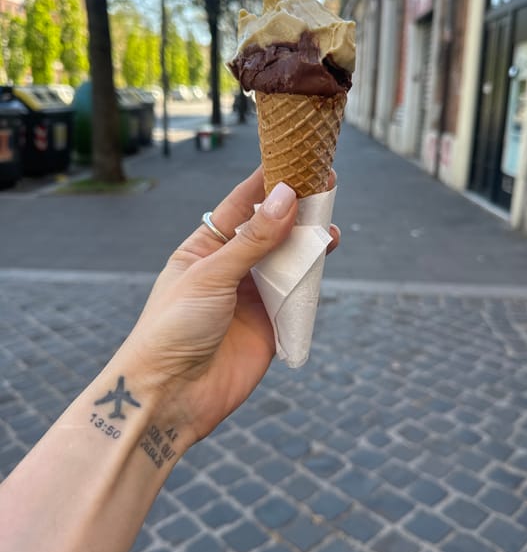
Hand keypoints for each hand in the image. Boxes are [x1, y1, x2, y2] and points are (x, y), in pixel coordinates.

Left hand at [120, 167, 339, 444]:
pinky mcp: (271, 323)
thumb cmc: (173, 328)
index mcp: (205, 248)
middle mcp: (231, 268)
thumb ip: (252, 240)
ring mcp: (252, 296)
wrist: (172, 395)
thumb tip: (286, 196)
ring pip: (288, 259)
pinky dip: (313, 275)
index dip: (268, 181)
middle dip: (296, 208)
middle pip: (271, 229)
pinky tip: (326, 256)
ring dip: (309, 240)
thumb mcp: (210, 276)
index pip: (241, 204)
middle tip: (325, 182)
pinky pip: (298, 293)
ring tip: (330, 221)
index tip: (295, 156)